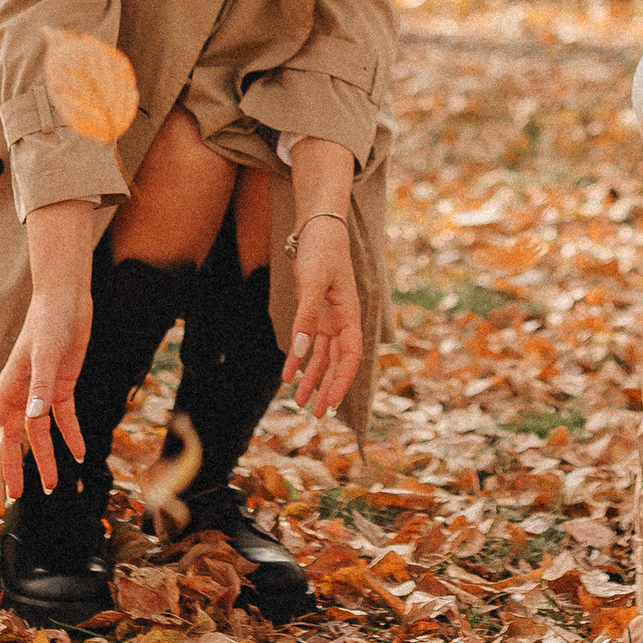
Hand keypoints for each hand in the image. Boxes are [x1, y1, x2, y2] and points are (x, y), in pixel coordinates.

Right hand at [0, 273, 93, 527]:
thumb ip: (40, 385)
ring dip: (44, 459)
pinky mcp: (62, 386)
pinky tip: (78, 453)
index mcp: (8, 388)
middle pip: (12, 440)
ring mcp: (41, 391)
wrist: (68, 298)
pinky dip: (70, 436)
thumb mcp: (46, 353)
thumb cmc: (49, 320)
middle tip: (11, 498)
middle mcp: (22, 394)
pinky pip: (64, 418)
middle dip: (10, 469)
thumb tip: (32, 416)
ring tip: (52, 486)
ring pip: (38, 434)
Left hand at [286, 212, 361, 415]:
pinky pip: (309, 343)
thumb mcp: (312, 282)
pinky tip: (291, 377)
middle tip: (319, 415)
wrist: (318, 227)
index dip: (342, 380)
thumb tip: (299, 351)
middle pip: (338, 362)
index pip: (351, 355)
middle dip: (329, 388)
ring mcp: (329, 318)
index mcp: (350, 314)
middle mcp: (343, 320)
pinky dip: (300, 360)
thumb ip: (305, 318)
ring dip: (314, 379)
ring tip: (304, 405)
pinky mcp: (315, 313)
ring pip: (323, 357)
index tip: (331, 402)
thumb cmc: (322, 251)